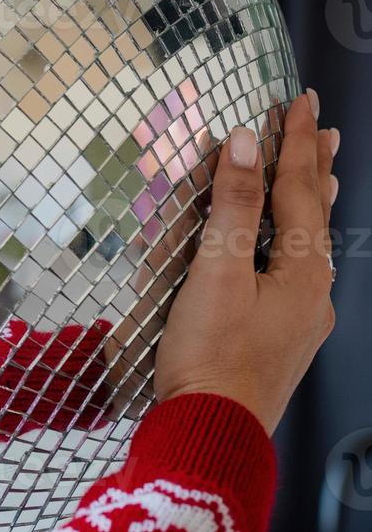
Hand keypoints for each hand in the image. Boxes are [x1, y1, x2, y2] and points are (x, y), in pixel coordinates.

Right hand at [153, 90, 339, 434]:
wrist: (212, 430)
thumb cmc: (209, 353)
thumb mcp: (217, 272)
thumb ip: (233, 205)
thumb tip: (246, 143)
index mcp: (301, 270)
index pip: (298, 188)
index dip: (295, 142)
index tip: (298, 101)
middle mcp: (311, 291)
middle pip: (314, 214)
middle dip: (314, 166)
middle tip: (322, 127)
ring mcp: (300, 318)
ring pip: (309, 243)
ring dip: (310, 201)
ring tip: (322, 174)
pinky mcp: (279, 337)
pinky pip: (295, 269)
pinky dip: (295, 238)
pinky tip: (287, 247)